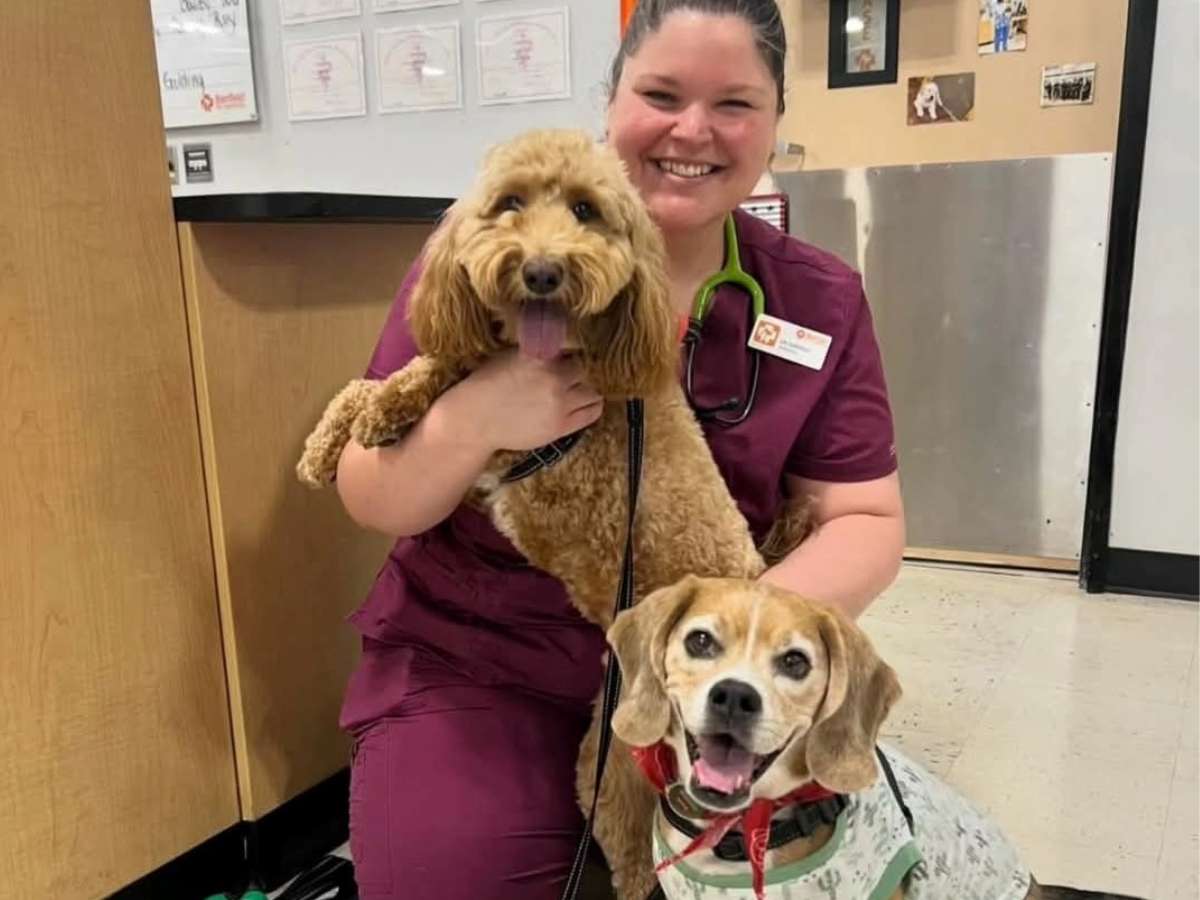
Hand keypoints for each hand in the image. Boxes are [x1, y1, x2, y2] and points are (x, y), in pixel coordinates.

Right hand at [437, 350, 603, 451]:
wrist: (474, 420)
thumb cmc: (486, 386)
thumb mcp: (510, 355)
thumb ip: (538, 348)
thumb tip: (560, 340)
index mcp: (540, 356)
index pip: (574, 345)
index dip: (575, 348)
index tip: (574, 350)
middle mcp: (554, 378)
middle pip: (586, 368)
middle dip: (580, 369)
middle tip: (574, 371)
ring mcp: (560, 404)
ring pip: (593, 391)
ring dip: (588, 387)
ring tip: (579, 387)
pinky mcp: (561, 426)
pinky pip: (592, 413)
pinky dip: (593, 405)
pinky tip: (586, 401)